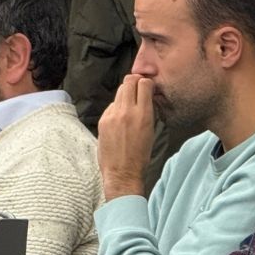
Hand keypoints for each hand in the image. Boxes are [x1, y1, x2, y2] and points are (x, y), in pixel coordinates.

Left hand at [98, 74, 155, 199]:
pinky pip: (111, 105)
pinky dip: (117, 107)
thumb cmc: (141, 156)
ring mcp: (112, 115)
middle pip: (128, 81)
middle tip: (138, 89)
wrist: (122, 172)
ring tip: (129, 105)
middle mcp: (126, 111)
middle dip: (135, 82)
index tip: (148, 87)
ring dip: (126, 94)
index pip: (144, 83)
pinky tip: (120, 119)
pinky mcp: (103, 120)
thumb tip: (147, 97)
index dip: (146, 82)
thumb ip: (148, 111)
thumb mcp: (151, 131)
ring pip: (119, 92)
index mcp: (143, 114)